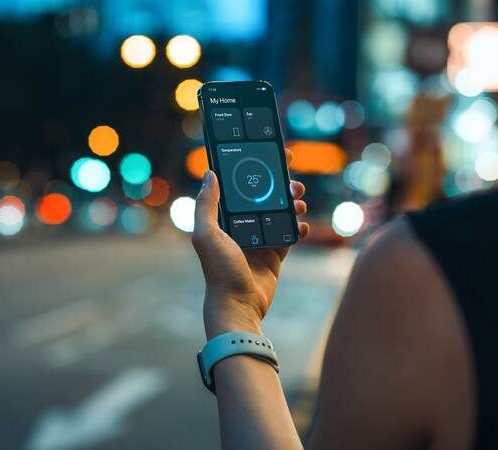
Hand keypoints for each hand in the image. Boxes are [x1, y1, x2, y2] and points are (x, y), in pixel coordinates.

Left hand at [192, 149, 308, 338]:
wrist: (238, 305)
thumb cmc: (219, 271)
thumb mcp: (207, 235)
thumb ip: (207, 204)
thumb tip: (210, 173)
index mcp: (223, 220)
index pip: (238, 189)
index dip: (252, 171)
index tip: (267, 156)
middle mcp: (240, 228)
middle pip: (263, 199)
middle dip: (279, 187)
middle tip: (293, 180)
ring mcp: (258, 241)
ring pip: (279, 214)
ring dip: (291, 205)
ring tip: (299, 202)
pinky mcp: (274, 255)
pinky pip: (289, 236)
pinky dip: (298, 229)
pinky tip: (302, 226)